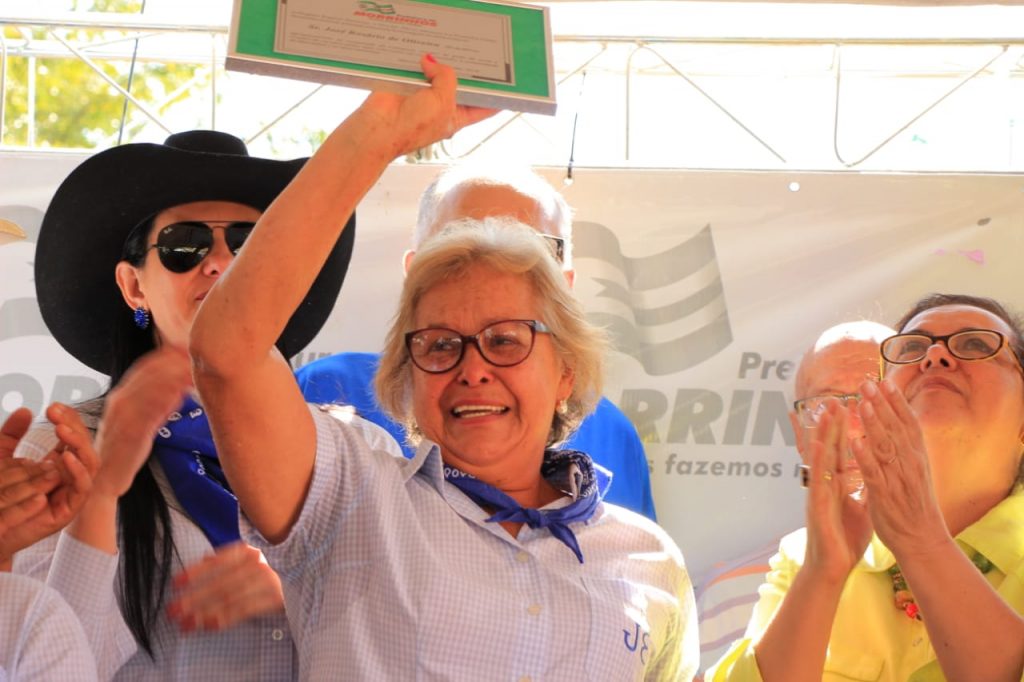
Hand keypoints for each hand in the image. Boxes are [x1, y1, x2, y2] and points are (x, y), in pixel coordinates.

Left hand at [0, 404, 98, 557]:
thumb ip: (11, 436)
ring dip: (78, 444)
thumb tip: (26, 410)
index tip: (53, 407)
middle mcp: (67, 476)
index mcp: (55, 464)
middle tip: (56, 414)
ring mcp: (70, 492)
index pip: (71, 437)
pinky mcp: (69, 510)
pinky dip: (78, 471)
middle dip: (73, 427)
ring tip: (61, 430)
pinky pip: (83, 487)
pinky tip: (65, 456)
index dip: (67, 420)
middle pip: (83, 446)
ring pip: (89, 463)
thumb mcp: (0, 460)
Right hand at [93, 347, 192, 498]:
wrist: (104, 477)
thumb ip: (156, 405)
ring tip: (192, 370)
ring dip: (172, 379)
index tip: (184, 347)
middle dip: (171, 363)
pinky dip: (165, 402)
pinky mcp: (129, 434)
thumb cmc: (124, 449)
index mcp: (121, 397)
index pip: (143, 368)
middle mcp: (120, 403)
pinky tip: (180, 395)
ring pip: (150, 390)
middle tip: (193, 354)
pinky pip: (149, 413)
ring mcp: (123, 417)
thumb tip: (178, 391)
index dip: (164, 356)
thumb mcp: (140, 422)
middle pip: (148, 375)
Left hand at [167, 542, 284, 632]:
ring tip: (186, 624)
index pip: (218, 561)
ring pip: (230, 597)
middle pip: (221, 583)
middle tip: (173, 611)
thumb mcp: (251, 559)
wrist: (304, 578)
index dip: (195, 572)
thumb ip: (229, 560)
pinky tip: (210, 625)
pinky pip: (245, 609)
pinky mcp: (277, 598)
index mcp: (249, 551)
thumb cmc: (272, 569)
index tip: (176, 584)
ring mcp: (269, 580)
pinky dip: (226, 617)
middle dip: (194, 598)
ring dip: (205, 612)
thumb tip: (203, 559)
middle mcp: (259, 562)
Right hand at [358, 54, 496, 158]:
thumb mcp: (443, 101)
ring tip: (450, 50)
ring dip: (441, 63)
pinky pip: (418, 68)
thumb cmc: (411, 127)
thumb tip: (432, 61)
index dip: (495, 96)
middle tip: (476, 55)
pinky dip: (420, 60)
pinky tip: (424, 53)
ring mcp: (424, 95)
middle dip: (467, 71)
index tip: (506, 81)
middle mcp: (442, 106)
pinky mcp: (407, 85)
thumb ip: (447, 77)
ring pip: (439, 74)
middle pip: (461, 85)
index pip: (484, 108)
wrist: (377, 129)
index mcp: (457, 117)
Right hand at [803, 400, 872, 583]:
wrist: (832, 566)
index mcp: (836, 484)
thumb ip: (864, 490)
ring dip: (821, 434)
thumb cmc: (843, 539)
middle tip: (834, 399)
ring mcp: (818, 493)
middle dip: (832, 424)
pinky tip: (820, 444)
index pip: (839, 452)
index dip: (842, 431)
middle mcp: (825, 484)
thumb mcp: (860, 509)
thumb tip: (874, 476)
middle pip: (828, 449)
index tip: (846, 407)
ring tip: (824, 412)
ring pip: (820, 459)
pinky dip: (819, 461)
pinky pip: (818, 479)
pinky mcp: (816, 505)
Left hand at [852, 379, 946, 555]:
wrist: (922, 540)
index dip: (897, 402)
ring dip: (872, 423)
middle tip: (866, 382)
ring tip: (860, 402)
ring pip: (884, 446)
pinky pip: (873, 473)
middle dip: (881, 404)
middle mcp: (910, 464)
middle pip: (895, 428)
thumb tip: (900, 431)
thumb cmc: (915, 506)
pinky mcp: (885, 495)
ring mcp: (898, 479)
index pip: (907, 423)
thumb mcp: (915, 473)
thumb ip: (906, 452)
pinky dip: (864, 457)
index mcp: (916, 458)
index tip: (886, 381)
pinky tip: (855, 442)